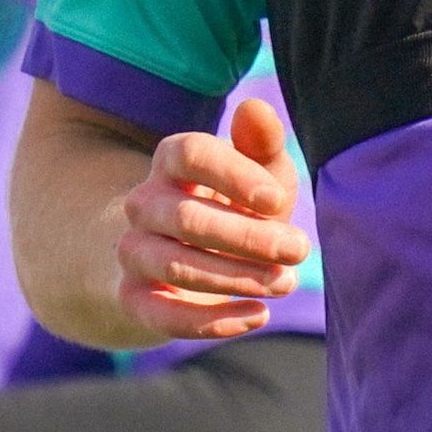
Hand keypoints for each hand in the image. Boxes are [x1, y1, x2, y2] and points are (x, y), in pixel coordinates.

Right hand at [110, 96, 307, 342]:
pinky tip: (257, 315)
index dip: (234, 176)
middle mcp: (143, 203)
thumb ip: (261, 145)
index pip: (190, 154)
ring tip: (285, 283)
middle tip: (298, 249)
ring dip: (235, 278)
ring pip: (176, 266)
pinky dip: (211, 321)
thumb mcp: (258, 175)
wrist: (183, 256)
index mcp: (171, 161)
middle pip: (187, 218)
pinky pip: (161, 315)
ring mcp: (133, 251)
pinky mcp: (133, 298)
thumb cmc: (236, 206)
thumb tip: (255, 109)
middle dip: (248, 237)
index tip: (277, 202)